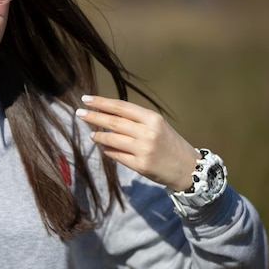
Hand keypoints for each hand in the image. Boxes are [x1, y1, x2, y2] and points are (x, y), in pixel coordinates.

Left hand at [75, 95, 198, 191]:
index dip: (101, 102)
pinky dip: (107, 150)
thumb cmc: (170, 143)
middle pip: (113, 122)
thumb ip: (135, 121)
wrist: (189, 168)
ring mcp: (143, 150)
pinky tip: (103, 147)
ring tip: (91, 134)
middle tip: (79, 113)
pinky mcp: (140, 165)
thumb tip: (107, 116)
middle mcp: (147, 132)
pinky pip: (117, 155)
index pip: (121, 107)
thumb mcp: (157, 126)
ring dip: (98, 136)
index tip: (86, 99)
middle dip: (93, 117)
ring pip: (111, 139)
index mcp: (152, 118)